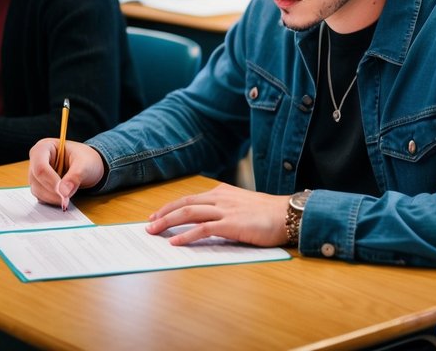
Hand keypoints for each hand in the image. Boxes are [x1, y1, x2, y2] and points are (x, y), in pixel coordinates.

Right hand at [28, 139, 104, 210]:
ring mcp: (35, 174)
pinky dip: (52, 200)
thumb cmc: (86, 159)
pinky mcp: (39, 185)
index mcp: (44, 147)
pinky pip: (40, 197)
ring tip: (69, 193)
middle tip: (68, 197)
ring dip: (53, 197)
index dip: (51, 180)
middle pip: (37, 180)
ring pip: (37, 190)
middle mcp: (36, 160)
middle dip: (53, 191)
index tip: (64, 192)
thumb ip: (75, 177)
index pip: (40, 166)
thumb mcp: (85, 164)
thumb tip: (64, 192)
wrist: (87, 166)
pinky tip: (63, 196)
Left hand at [145, 184, 290, 246]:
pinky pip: (202, 229)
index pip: (190, 199)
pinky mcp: (231, 224)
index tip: (157, 215)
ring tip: (153, 231)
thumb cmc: (269, 214)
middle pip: (184, 204)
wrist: (287, 214)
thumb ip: (225, 210)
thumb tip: (209, 222)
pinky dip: (185, 235)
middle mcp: (220, 198)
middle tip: (148, 224)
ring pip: (188, 213)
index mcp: (222, 192)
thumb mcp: (243, 206)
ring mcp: (224, 210)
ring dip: (167, 222)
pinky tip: (175, 242)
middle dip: (163, 214)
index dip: (170, 207)